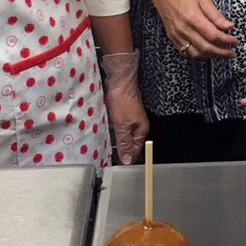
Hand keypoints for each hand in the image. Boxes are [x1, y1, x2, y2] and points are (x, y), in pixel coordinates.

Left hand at [100, 51, 149, 165]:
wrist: (119, 81)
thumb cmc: (123, 100)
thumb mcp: (122, 125)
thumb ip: (124, 143)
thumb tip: (127, 159)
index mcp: (141, 130)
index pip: (135, 150)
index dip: (126, 157)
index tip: (115, 163)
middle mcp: (138, 125)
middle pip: (130, 143)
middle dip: (120, 149)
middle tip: (107, 156)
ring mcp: (131, 119)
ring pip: (123, 135)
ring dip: (115, 139)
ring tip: (104, 145)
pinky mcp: (124, 113)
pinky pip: (119, 127)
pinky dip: (112, 130)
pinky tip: (104, 132)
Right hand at [149, 0, 236, 59]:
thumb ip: (216, 15)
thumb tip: (229, 27)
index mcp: (193, 17)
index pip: (213, 35)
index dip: (227, 41)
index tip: (236, 41)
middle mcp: (184, 29)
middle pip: (206, 48)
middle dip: (222, 52)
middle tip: (232, 52)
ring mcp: (176, 35)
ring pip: (196, 53)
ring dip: (211, 56)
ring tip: (221, 53)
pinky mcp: (172, 37)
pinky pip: (186, 52)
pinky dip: (199, 54)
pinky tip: (207, 52)